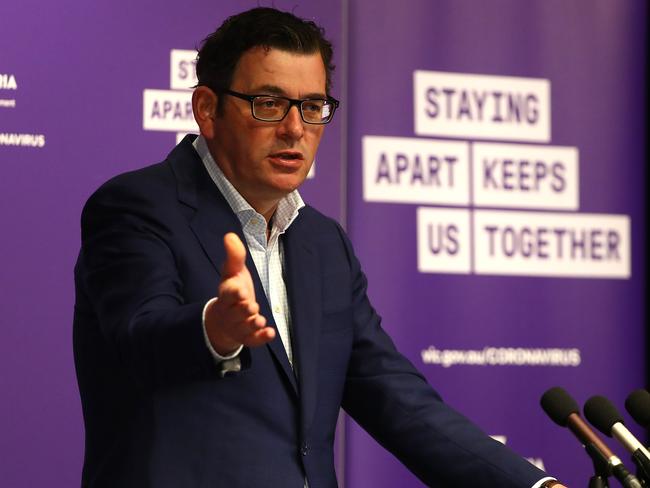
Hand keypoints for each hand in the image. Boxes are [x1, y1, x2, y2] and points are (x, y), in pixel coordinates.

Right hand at [204, 233, 274, 354]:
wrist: (224, 319)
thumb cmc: (232, 291)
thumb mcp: (233, 272)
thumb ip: (234, 256)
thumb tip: (230, 235)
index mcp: (226, 295)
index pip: (227, 294)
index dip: (233, 293)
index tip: (240, 290)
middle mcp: (230, 312)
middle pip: (235, 312)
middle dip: (243, 310)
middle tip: (252, 306)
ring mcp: (237, 326)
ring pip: (243, 327)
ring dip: (251, 325)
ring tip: (260, 320)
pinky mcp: (246, 337)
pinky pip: (252, 340)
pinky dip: (260, 338)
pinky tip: (270, 334)